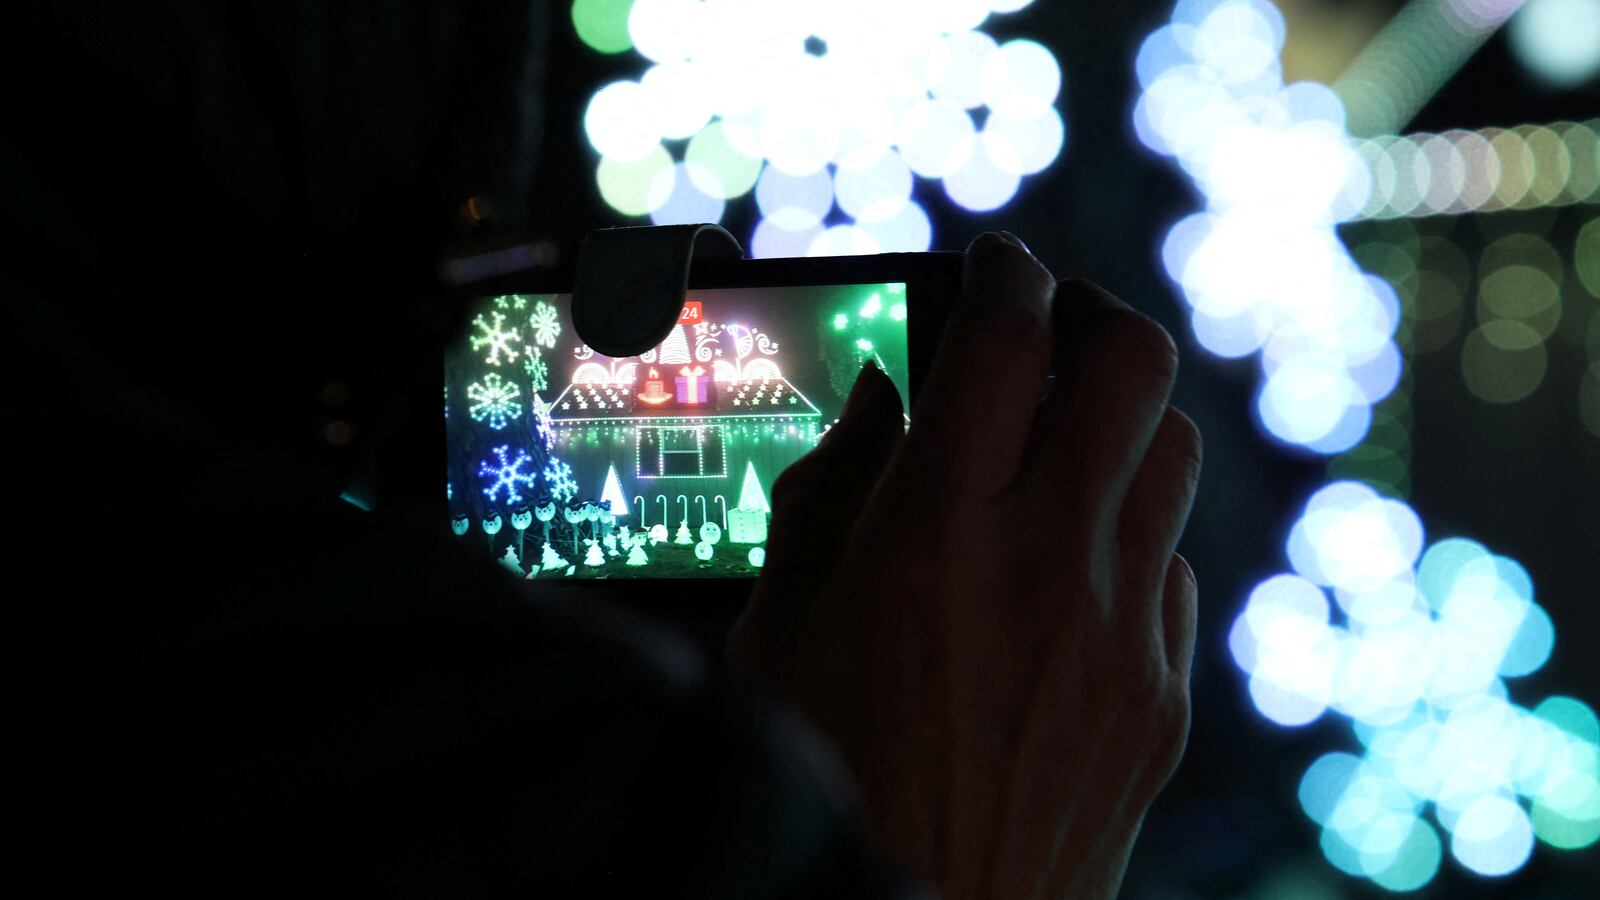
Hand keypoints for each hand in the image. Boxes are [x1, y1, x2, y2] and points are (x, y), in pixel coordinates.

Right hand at [729, 233, 1200, 898]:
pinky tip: (1066, 574)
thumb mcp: (780, 626)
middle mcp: (1051, 568)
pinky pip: (1171, 569)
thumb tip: (884, 400)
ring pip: (1172, 457)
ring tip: (1055, 445)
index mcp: (935, 535)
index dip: (1006, 273)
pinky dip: (1127, 538)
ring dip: (1117, 423)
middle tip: (1046, 327)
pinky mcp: (1164, 701)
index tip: (993, 268)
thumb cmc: (820, 783)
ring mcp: (1126, 637)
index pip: (1006, 336)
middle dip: (1092, 316)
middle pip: (1134, 364)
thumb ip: (830, 493)